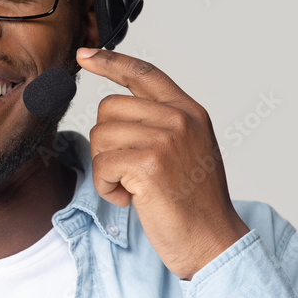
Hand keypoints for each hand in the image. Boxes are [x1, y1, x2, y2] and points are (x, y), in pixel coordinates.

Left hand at [76, 47, 249, 280]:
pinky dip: (107, 187)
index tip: (84, 55)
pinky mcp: (149, 163)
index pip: (144, 74)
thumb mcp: (187, 151)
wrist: (213, 242)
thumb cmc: (195, 204)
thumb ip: (162, 124)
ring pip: (100, 136)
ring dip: (106, 168)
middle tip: (129, 172)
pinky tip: (130, 199)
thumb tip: (115, 111)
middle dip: (106, 143)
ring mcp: (166, 139)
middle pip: (109, 108)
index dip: (110, 62)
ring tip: (134, 188)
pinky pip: (101, 165)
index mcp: (190, 112)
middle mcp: (180, 119)